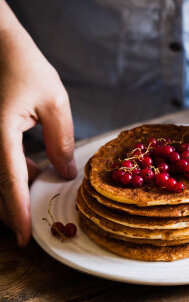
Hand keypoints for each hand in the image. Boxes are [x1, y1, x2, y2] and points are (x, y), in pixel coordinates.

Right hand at [0, 22, 75, 245]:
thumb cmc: (22, 64)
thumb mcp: (53, 103)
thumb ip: (61, 141)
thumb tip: (65, 174)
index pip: (9, 182)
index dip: (17, 212)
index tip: (23, 237)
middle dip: (11, 208)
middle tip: (29, 227)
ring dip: (14, 190)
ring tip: (40, 197)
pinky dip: (12, 173)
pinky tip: (35, 171)